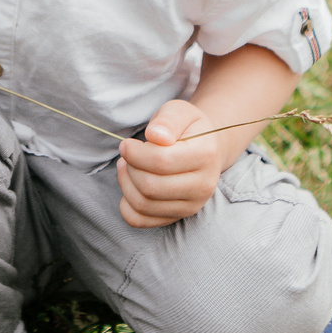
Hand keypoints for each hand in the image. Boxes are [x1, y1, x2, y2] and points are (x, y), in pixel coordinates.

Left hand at [117, 99, 231, 227]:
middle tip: (127, 155)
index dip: (135, 153)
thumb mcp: (178, 112)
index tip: (126, 144)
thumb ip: (167, 120)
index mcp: (206, 155)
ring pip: (144, 204)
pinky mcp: (179, 216)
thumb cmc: (187, 128)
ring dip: (126, 184)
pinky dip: (126, 205)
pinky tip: (129, 186)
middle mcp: (203, 185)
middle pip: (150, 186)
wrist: (205, 148)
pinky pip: (142, 220)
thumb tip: (155, 136)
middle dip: (130, 169)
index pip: (161, 161)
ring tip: (127, 167)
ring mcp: (192, 205)